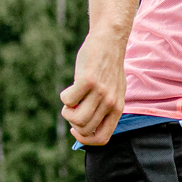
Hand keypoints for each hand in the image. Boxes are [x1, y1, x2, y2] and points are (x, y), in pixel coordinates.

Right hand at [60, 29, 127, 145]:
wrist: (110, 41)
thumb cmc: (107, 67)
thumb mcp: (113, 91)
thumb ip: (105, 108)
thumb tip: (86, 127)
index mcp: (117, 109)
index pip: (102, 139)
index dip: (85, 140)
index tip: (76, 129)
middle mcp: (110, 103)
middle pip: (85, 129)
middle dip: (72, 122)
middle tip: (72, 108)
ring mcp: (100, 92)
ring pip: (76, 118)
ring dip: (67, 112)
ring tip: (70, 100)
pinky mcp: (88, 81)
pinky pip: (68, 100)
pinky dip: (64, 97)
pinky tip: (70, 88)